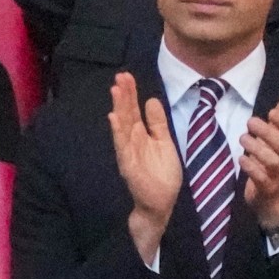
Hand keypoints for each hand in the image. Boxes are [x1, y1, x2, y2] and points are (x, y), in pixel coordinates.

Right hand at [108, 72, 181, 264]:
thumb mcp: (164, 142)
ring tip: (116, 90)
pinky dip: (117, 132)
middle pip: (126, 113)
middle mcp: (132, 140)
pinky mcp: (128, 165)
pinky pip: (122, 146)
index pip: (133, 109)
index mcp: (141, 134)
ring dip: (118, 108)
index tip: (127, 76)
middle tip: (120, 76)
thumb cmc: (162, 174)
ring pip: (122, 126)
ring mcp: (128, 152)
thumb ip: (157, 123)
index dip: (130, 93)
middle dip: (123, 95)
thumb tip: (151, 99)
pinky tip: (114, 118)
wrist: (161, 203)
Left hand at [241, 92, 278, 229]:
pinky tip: (241, 158)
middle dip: (267, 132)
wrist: (274, 199)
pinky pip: (260, 177)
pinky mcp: (266, 188)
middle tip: (250, 122)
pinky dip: (250, 166)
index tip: (271, 111)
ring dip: (256, 147)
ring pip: (272, 161)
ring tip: (243, 138)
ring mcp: (277, 175)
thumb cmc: (274, 162)